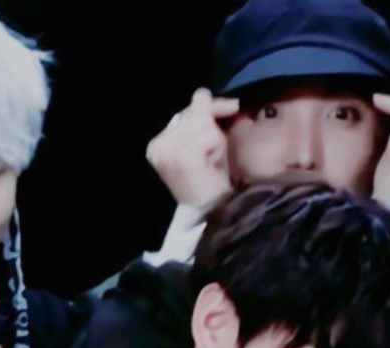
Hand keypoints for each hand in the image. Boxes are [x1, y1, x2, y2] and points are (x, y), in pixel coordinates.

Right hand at [146, 88, 239, 210]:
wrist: (211, 213)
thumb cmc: (210, 183)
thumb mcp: (204, 145)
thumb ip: (201, 118)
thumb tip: (203, 93)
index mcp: (156, 144)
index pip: (184, 111)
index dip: (208, 108)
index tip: (233, 107)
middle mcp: (157, 146)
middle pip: (195, 114)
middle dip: (213, 130)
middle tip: (213, 157)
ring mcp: (168, 151)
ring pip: (205, 124)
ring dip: (217, 143)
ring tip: (211, 164)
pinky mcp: (183, 156)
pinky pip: (210, 136)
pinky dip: (218, 150)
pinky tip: (212, 167)